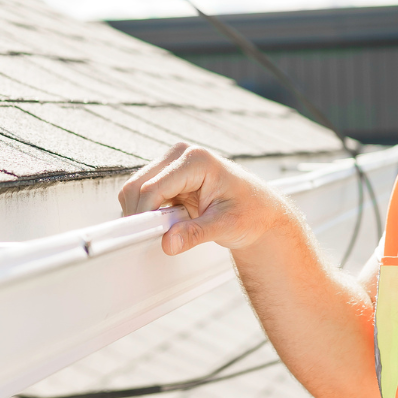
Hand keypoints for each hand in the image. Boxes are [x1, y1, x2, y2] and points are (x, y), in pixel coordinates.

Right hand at [118, 142, 289, 254]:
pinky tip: (171, 221)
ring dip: (146, 213)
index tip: (145, 236)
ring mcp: (173, 164)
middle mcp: (182, 156)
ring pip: (136, 190)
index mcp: (197, 160)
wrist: (260, 211)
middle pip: (138, 186)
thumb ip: (196, 233)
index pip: (153, 188)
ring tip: (173, 227)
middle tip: (158, 236)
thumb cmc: (252, 212)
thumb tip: (169, 242)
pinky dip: (150, 211)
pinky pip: (144, 195)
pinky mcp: (169, 176)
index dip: (145, 214)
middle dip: (142, 214)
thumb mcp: (227, 225)